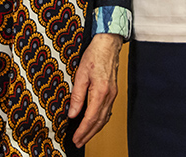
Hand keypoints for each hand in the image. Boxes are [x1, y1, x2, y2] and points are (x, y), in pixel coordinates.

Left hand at [68, 33, 122, 147]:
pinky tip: (95, 122)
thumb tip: (72, 113)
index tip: (76, 138)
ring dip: (95, 129)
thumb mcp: (81, 74)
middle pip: (99, 121)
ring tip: (85, 136)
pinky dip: (100, 120)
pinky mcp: (113, 91)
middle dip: (88, 134)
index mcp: (101, 92)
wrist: (108, 43)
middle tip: (79, 142)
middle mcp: (109, 96)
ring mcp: (113, 94)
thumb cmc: (95, 54)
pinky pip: (107, 111)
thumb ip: (77, 96)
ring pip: (104, 118)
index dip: (83, 131)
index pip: (91, 118)